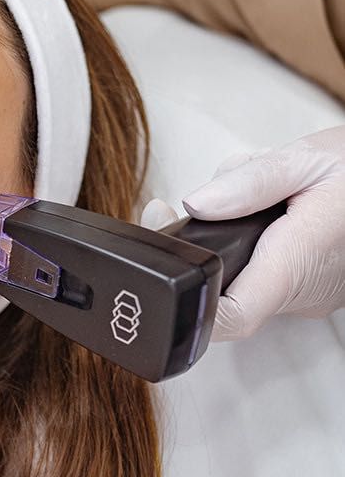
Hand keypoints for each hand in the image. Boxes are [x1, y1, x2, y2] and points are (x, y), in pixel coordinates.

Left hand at [140, 124, 344, 341]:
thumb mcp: (307, 159)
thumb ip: (249, 182)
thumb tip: (197, 203)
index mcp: (296, 263)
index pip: (232, 318)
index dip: (192, 310)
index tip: (167, 273)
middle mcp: (300, 292)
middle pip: (223, 290)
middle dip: (197, 248)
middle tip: (169, 209)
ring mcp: (306, 295)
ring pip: (242, 276)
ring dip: (228, 238)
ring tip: (250, 193)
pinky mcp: (310, 287)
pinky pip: (264, 273)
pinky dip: (253, 243)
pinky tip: (269, 210)